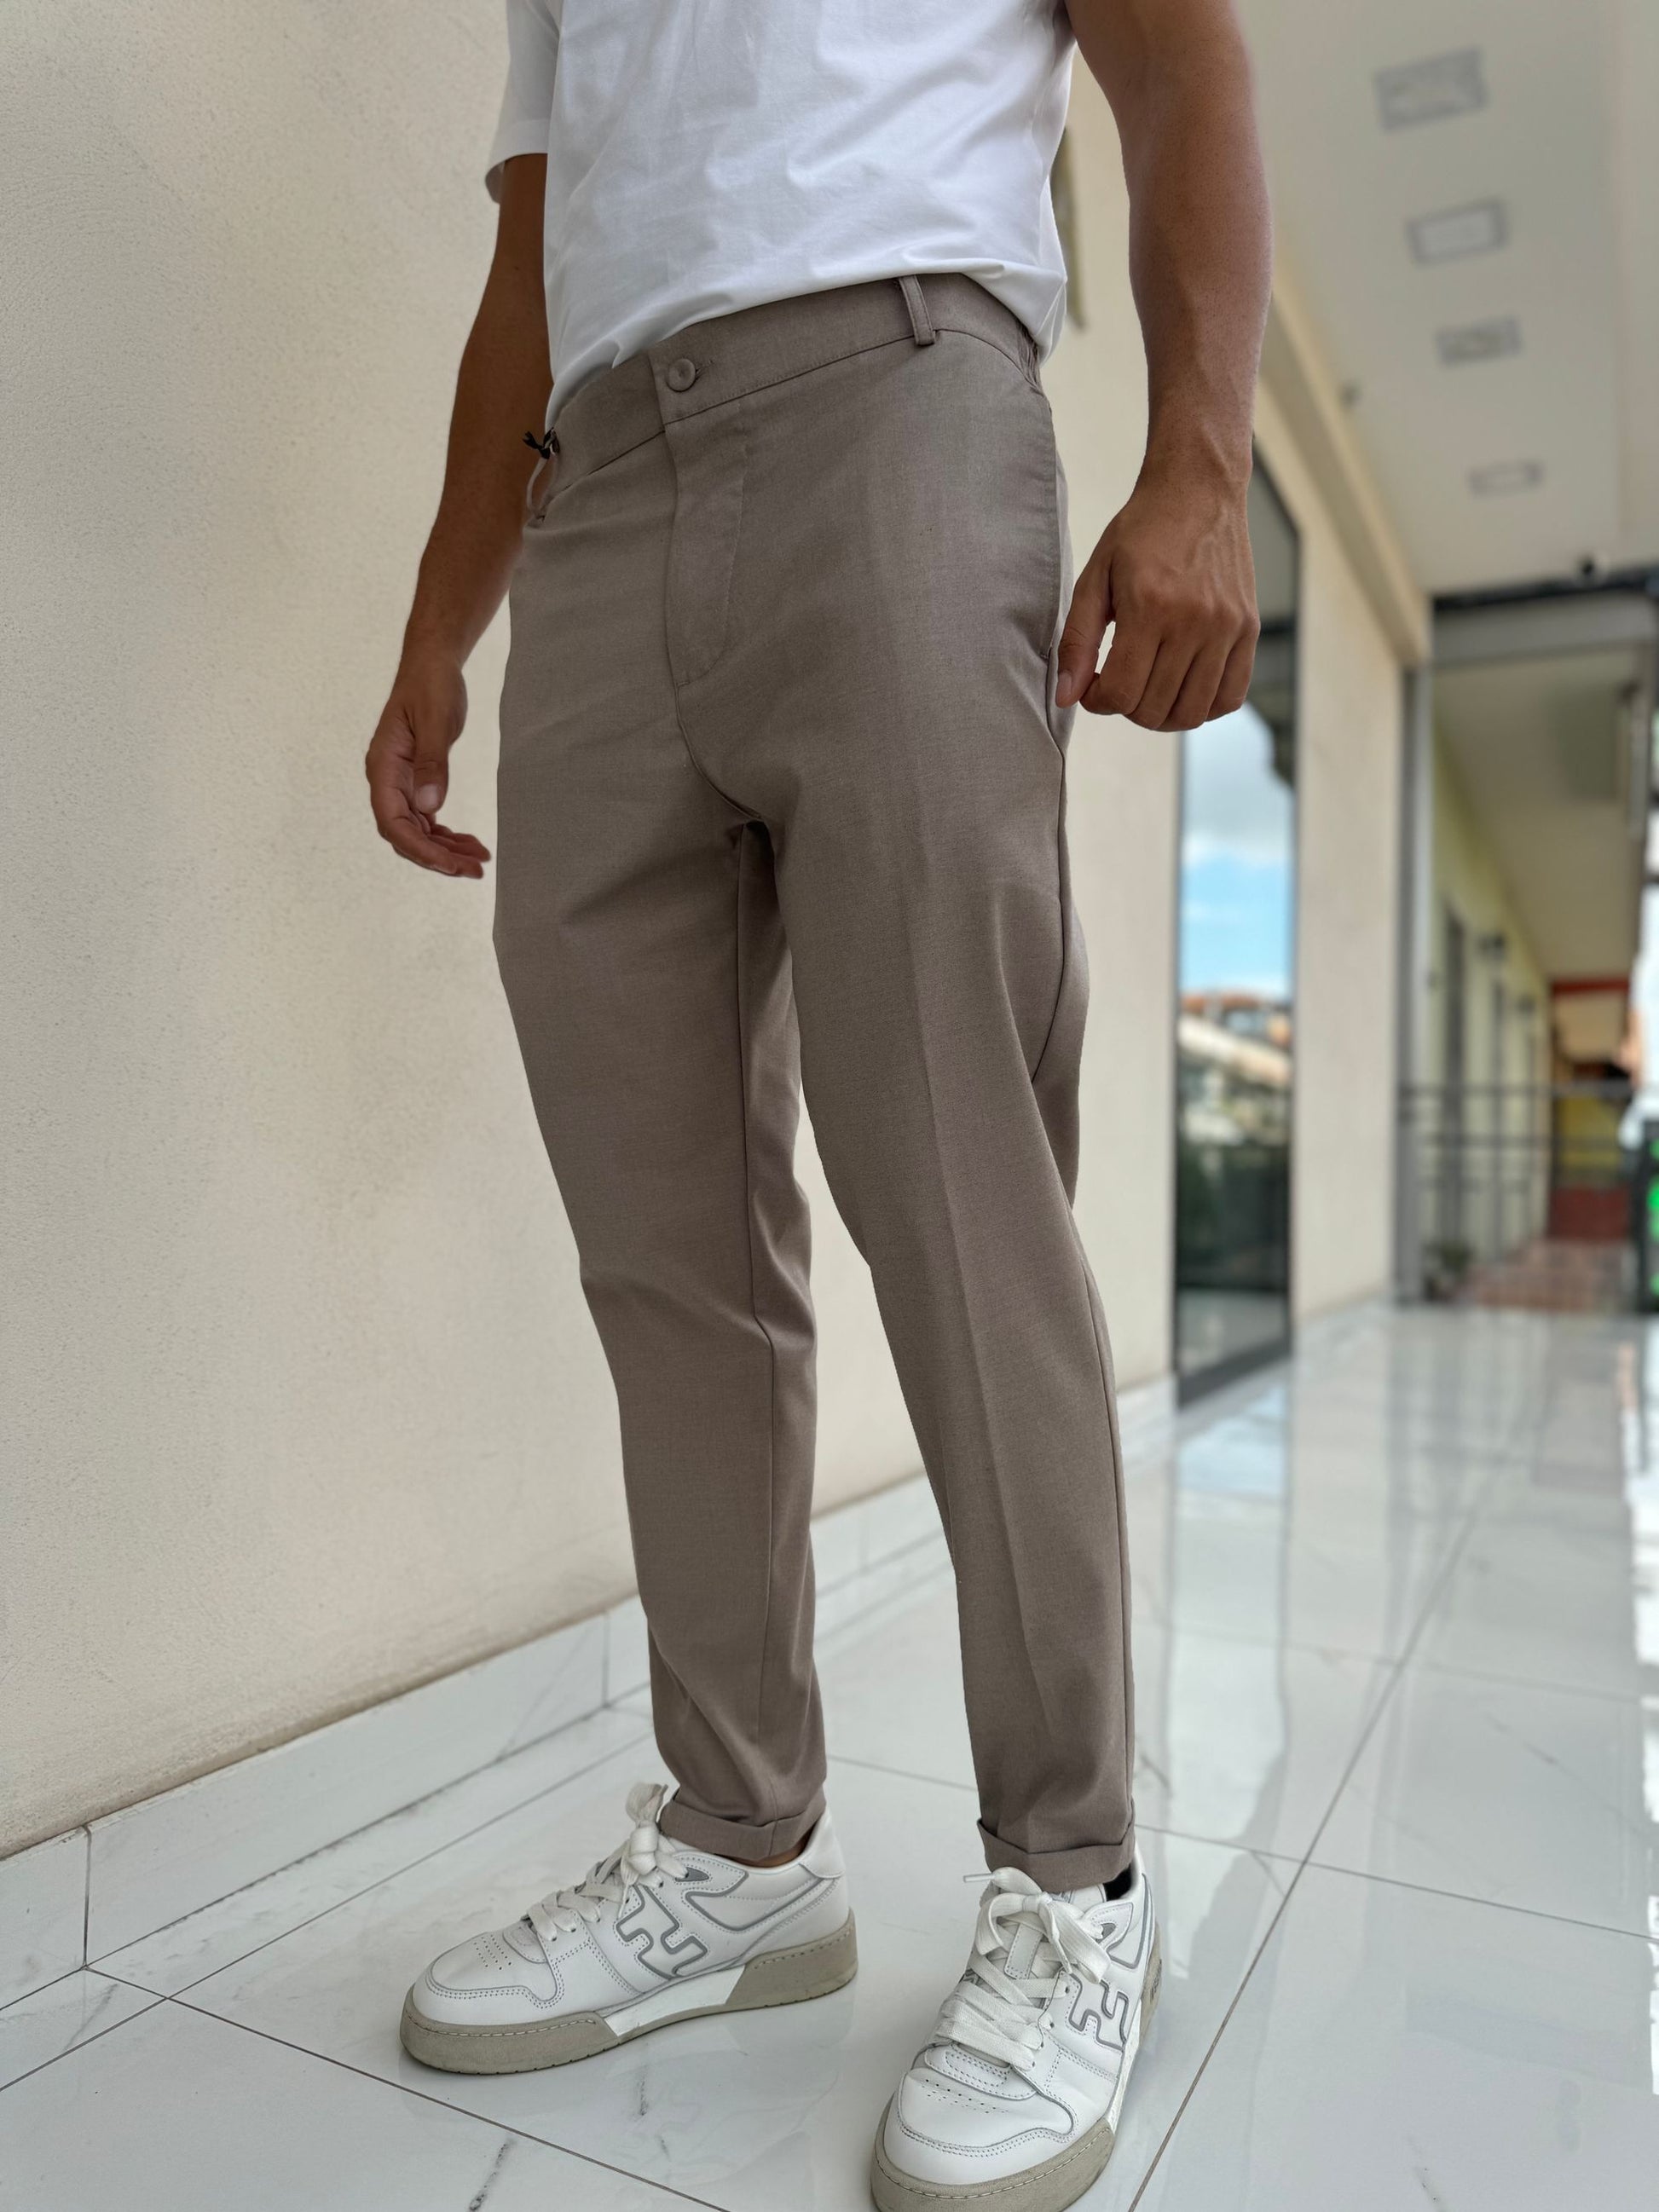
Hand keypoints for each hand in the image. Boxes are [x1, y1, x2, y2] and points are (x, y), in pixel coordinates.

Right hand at [365, 653, 489, 877]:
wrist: (431, 665)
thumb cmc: (430, 686)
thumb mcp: (436, 722)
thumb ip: (433, 764)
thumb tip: (429, 806)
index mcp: (383, 767)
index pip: (393, 822)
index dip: (421, 849)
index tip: (452, 864)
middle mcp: (386, 779)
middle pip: (405, 834)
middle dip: (438, 857)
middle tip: (475, 869)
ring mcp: (399, 782)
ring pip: (417, 830)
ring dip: (445, 849)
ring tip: (478, 859)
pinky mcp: (414, 781)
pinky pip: (426, 818)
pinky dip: (446, 834)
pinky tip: (468, 842)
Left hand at [1055, 457, 1258, 729]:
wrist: (1199, 490)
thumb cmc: (1141, 532)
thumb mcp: (1095, 577)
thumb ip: (1077, 641)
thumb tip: (1066, 697)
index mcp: (1150, 607)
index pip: (1121, 693)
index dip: (1097, 701)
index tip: (1093, 685)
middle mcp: (1194, 621)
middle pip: (1154, 709)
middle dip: (1125, 708)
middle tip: (1118, 682)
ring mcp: (1227, 628)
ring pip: (1192, 713)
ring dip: (1161, 714)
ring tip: (1147, 686)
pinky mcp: (1249, 629)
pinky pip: (1229, 698)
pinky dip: (1202, 707)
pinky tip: (1181, 686)